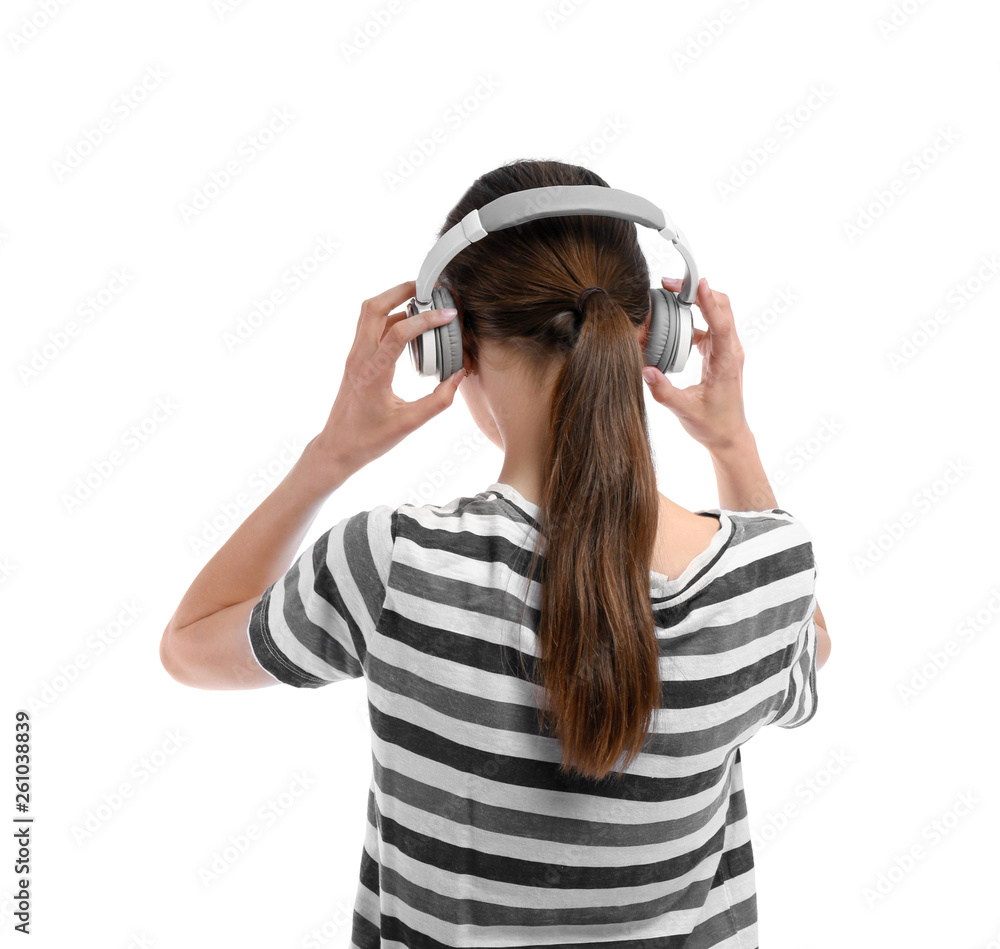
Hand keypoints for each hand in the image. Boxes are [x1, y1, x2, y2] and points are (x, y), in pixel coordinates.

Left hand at [307, 281, 463, 475]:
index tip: (447, 315)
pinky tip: (409, 325)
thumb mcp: (409, 424)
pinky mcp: (356, 359)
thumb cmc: (368, 439)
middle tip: (427, 287)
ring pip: (368, 313)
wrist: (337, 447)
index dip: (425, 320)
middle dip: (400, 290)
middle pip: (372, 307)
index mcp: (373, 374)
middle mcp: (359, 359)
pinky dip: (389, 317)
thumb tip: (458, 377)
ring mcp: (355, 356)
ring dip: (392, 299)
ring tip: (420, 300)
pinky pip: (370, 327)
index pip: (398, 334)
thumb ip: (438, 401)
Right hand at [643, 276, 751, 453]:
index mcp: (725, 361)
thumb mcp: (685, 411)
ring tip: (667, 296)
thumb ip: (664, 392)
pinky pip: (707, 325)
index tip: (698, 283)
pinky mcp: (717, 352)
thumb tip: (646, 371)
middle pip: (721, 307)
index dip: (709, 302)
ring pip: (715, 313)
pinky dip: (690, 317)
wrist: (728, 436)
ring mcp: (724, 349)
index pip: (721, 323)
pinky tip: (671, 320)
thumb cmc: (712, 425)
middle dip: (697, 291)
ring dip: (694, 301)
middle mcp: (729, 350)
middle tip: (670, 284)